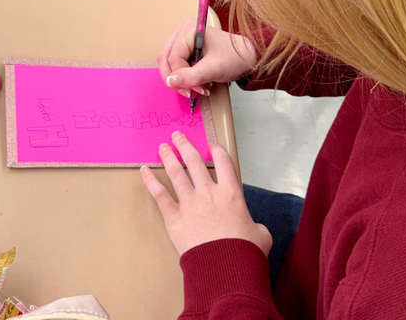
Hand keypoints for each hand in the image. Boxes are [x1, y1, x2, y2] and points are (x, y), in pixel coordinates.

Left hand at [141, 134, 271, 257]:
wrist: (225, 269)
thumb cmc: (245, 252)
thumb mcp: (261, 235)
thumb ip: (256, 226)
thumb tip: (255, 229)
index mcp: (231, 193)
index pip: (223, 162)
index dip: (217, 150)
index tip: (211, 145)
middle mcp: (208, 192)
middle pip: (194, 161)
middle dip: (184, 145)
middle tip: (177, 136)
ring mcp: (189, 203)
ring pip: (176, 172)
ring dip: (168, 157)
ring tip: (162, 147)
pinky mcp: (174, 217)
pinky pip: (159, 194)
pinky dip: (151, 181)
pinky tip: (144, 170)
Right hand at [158, 21, 257, 99]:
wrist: (246, 56)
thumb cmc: (234, 57)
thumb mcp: (213, 69)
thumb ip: (191, 76)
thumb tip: (170, 82)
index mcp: (188, 30)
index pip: (173, 58)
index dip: (180, 77)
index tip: (194, 90)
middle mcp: (181, 32)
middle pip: (165, 59)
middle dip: (177, 80)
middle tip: (190, 93)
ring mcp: (181, 39)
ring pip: (168, 64)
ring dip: (180, 80)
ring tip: (197, 88)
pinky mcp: (184, 48)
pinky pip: (175, 65)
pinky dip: (183, 77)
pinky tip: (196, 83)